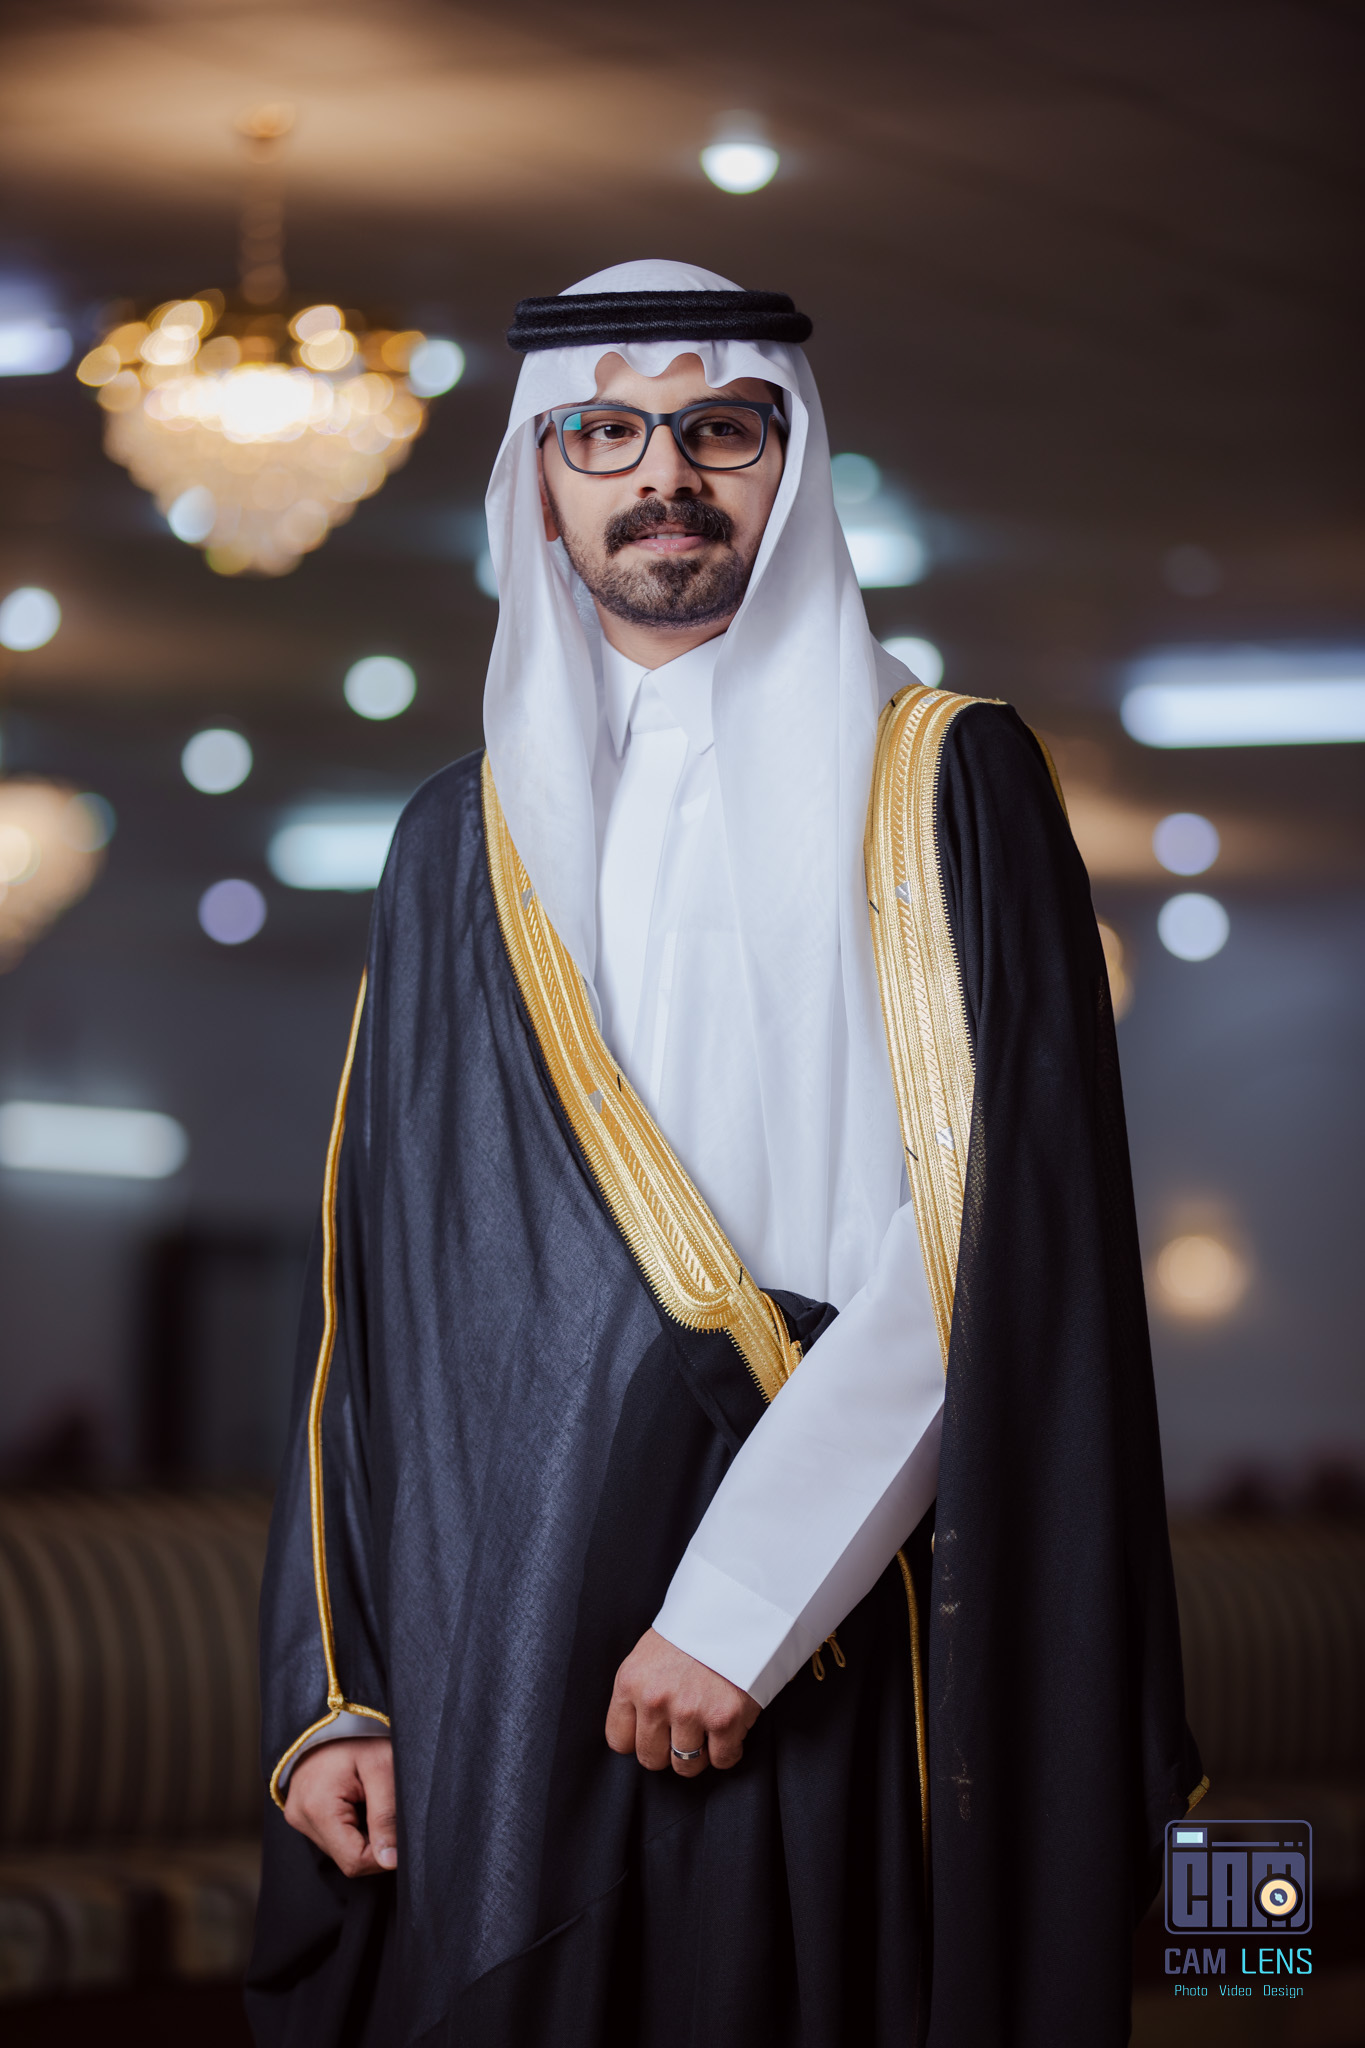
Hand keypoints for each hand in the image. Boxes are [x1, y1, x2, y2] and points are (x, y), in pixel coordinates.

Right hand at [283, 1737, 397, 1875]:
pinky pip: (332, 1834)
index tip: (400, 1832)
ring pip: (340, 1847)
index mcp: (317, 1809)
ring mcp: (297, 1815)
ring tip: (369, 1796)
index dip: (383, 1855)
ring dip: (363, 1831)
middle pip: (347, 1856)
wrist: (333, 1712)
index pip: (354, 1861)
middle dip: (374, 1839)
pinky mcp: (301, 1812)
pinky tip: (357, 1798)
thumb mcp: (382, 1768)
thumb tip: (390, 1861)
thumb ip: (386, 1817)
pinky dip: (351, 1823)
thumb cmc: (359, 1733)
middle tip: (385, 1804)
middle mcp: (300, 1817)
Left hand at [606, 1628, 758, 1777]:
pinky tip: (730, 1731)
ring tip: (707, 1731)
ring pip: (686, 1766)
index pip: (619, 1740)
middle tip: (683, 1733)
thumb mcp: (649, 1653)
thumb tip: (638, 1728)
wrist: (735, 1607)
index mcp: (630, 1682)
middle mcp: (655, 1700)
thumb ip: (640, 1690)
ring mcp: (690, 1712)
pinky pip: (723, 1760)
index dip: (638, 1740)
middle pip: (651, 1759)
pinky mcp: (725, 1719)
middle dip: (667, 1751)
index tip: (653, 1734)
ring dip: (699, 1753)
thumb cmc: (694, 1628)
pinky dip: (728, 1750)